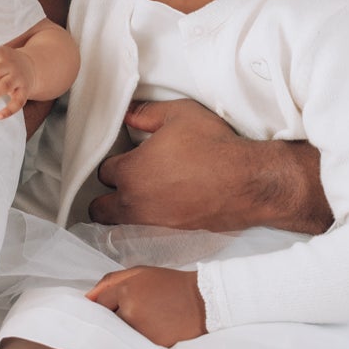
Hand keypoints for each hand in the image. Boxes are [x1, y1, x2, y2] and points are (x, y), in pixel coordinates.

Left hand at [87, 267, 205, 345]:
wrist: (204, 302)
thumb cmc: (171, 284)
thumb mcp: (141, 273)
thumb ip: (111, 282)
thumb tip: (87, 298)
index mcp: (126, 289)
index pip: (99, 304)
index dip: (102, 307)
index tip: (105, 311)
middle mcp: (130, 311)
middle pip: (107, 322)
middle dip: (111, 320)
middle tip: (128, 317)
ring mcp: (141, 330)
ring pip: (119, 335)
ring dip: (123, 332)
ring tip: (143, 324)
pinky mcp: (152, 346)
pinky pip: (134, 347)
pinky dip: (137, 343)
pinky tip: (151, 333)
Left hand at [89, 99, 330, 235]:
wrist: (248, 182)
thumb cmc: (213, 145)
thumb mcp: (179, 114)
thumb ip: (146, 113)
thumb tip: (126, 114)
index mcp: (131, 172)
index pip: (103, 172)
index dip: (114, 164)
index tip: (126, 159)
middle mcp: (136, 203)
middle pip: (100, 209)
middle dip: (106, 198)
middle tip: (122, 185)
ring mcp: (154, 223)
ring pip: (122, 226)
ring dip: (124, 214)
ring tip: (140, 199)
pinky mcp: (174, 236)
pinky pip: (147, 234)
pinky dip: (148, 226)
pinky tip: (163, 210)